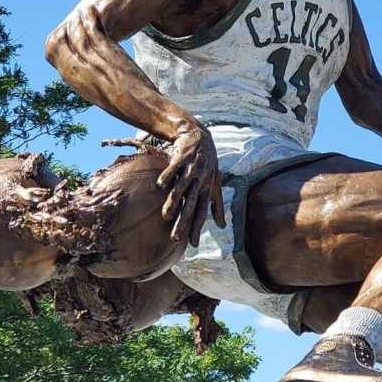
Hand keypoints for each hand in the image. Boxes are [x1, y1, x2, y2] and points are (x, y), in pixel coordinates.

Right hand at [156, 123, 225, 246]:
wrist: (199, 136)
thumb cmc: (208, 163)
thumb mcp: (215, 183)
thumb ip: (217, 205)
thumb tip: (222, 226)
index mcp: (207, 189)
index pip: (202, 212)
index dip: (198, 228)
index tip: (192, 244)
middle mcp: (200, 180)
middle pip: (191, 204)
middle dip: (185, 221)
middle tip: (176, 238)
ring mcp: (191, 168)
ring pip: (183, 187)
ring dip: (175, 200)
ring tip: (166, 216)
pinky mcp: (182, 156)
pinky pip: (174, 167)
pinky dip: (168, 175)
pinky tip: (160, 185)